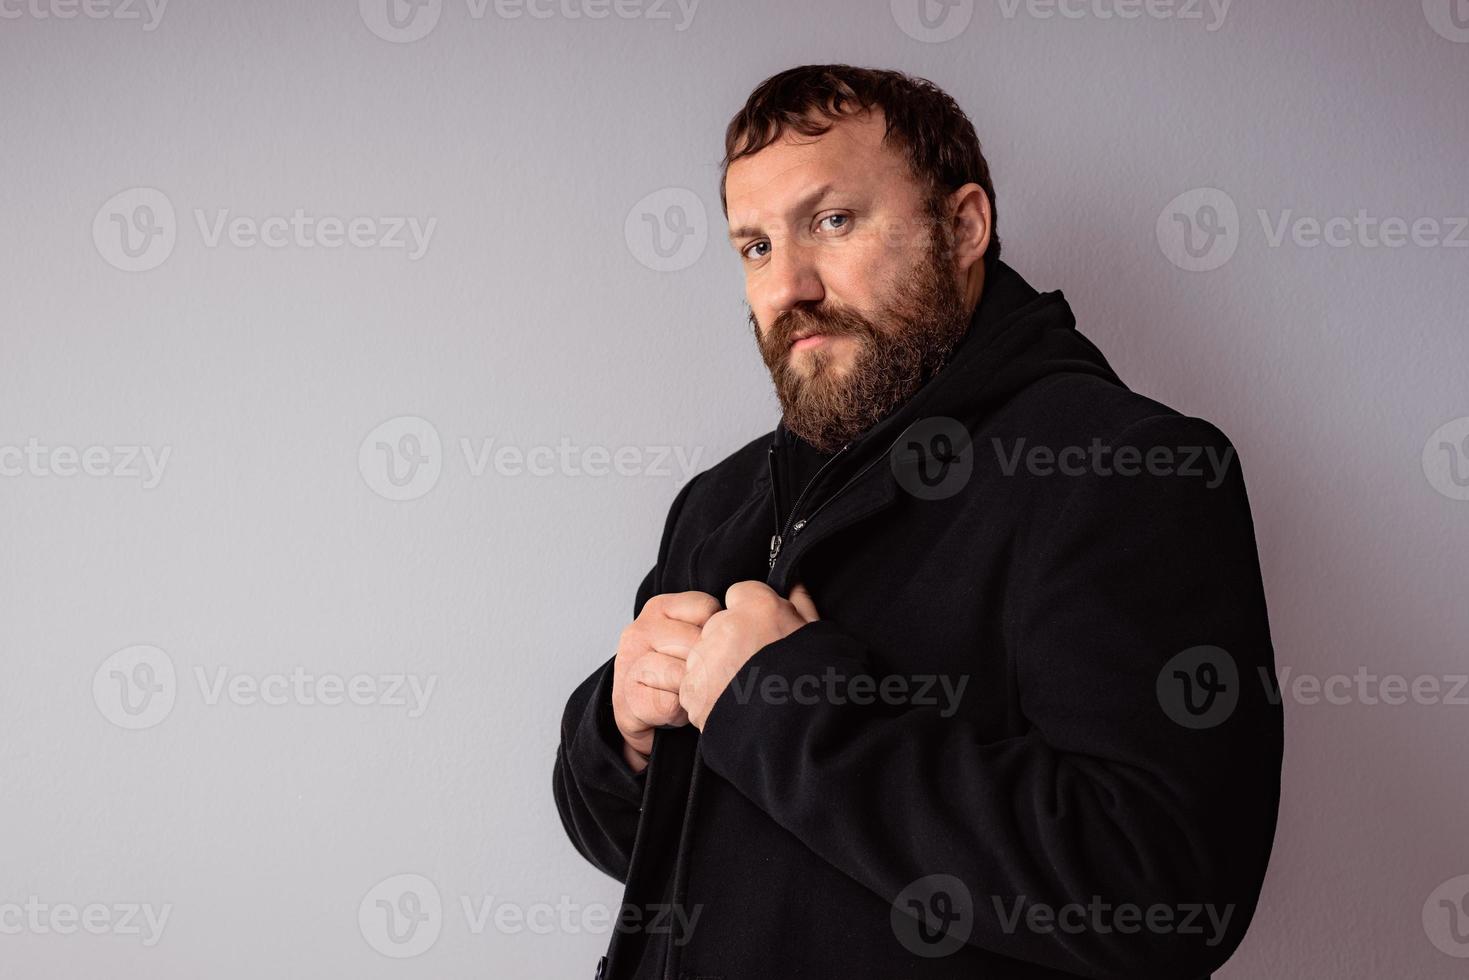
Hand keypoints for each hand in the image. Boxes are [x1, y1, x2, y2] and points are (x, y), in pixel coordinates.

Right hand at [612, 591, 721, 771]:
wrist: (644, 720)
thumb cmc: (678, 679)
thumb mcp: (698, 641)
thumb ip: (718, 624)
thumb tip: (770, 615)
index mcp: (662, 608)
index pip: (708, 609)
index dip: (720, 636)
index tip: (711, 653)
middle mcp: (641, 628)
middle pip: (699, 643)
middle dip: (708, 669)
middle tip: (701, 681)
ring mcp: (630, 661)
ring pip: (685, 674)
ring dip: (693, 694)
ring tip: (687, 696)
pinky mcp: (627, 696)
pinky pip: (670, 703)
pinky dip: (678, 714)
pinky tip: (673, 713)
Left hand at [680, 581, 819, 730]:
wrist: (801, 730)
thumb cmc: (817, 681)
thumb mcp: (817, 636)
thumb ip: (801, 606)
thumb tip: (795, 583)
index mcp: (759, 606)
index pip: (740, 595)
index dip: (752, 617)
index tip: (763, 636)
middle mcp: (726, 625)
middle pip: (718, 626)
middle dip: (732, 643)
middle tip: (757, 670)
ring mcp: (706, 658)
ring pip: (703, 656)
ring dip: (717, 671)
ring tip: (746, 694)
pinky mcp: (692, 690)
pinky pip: (694, 687)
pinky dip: (708, 698)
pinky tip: (734, 708)